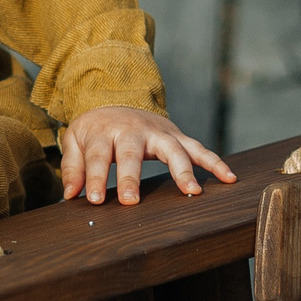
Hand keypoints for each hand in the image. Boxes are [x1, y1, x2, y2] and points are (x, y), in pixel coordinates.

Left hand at [59, 105, 236, 204]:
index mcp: (105, 131)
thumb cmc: (96, 129)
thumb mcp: (76, 140)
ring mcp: (159, 132)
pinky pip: (199, 148)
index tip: (94, 200)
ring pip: (173, 149)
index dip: (95, 177)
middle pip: (133, 153)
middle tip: (131, 201)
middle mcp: (134, 130)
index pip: (98, 156)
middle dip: (132, 176)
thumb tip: (71, 195)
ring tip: (192, 192)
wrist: (117, 99)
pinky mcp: (177, 136)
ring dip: (183, 170)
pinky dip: (215, 162)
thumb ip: (73, 166)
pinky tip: (229, 177)